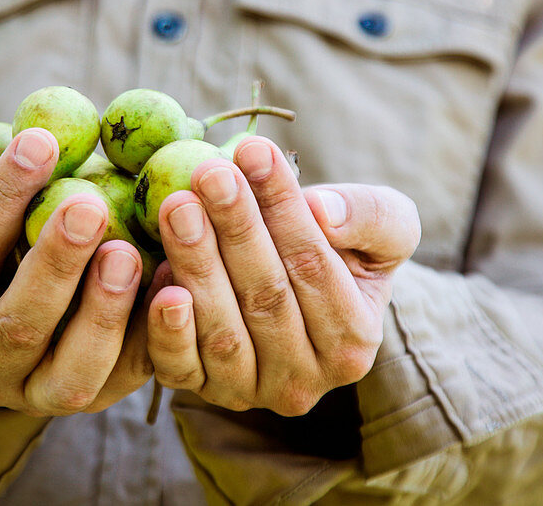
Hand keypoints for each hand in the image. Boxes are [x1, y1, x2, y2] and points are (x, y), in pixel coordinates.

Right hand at [0, 129, 154, 415]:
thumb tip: (3, 166)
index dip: (0, 200)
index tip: (40, 142)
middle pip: (18, 326)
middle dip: (56, 265)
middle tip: (90, 205)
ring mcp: (36, 394)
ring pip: (71, 374)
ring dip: (103, 312)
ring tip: (126, 252)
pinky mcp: (93, 396)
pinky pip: (127, 376)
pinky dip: (153, 335)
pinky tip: (171, 281)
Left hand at [146, 137, 419, 415]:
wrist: (295, 289)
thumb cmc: (342, 249)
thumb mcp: (381, 226)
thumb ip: (369, 217)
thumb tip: (322, 212)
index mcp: (353, 344)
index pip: (315, 267)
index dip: (284, 208)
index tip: (255, 151)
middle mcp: (304, 382)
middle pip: (266, 298)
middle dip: (235, 229)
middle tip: (209, 173)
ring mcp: (249, 392)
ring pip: (222, 330)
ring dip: (197, 263)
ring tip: (178, 205)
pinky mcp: (199, 390)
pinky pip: (179, 366)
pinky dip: (167, 329)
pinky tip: (161, 281)